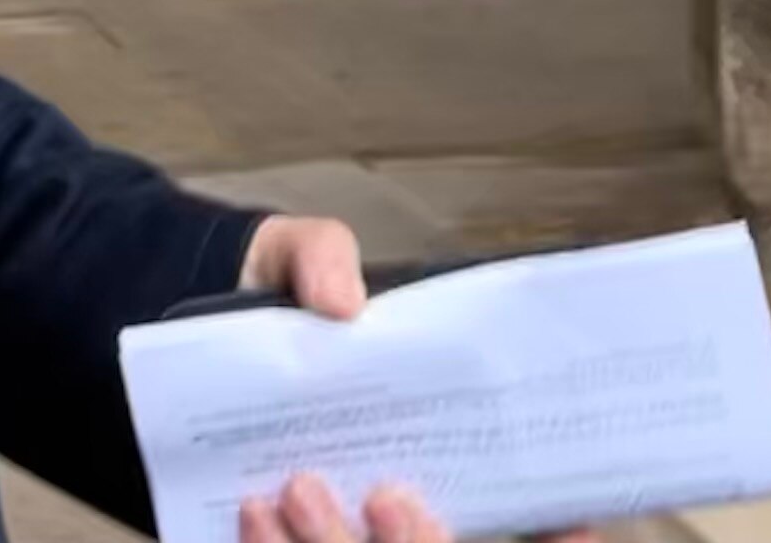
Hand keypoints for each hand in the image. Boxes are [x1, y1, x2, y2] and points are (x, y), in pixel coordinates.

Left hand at [227, 223, 592, 542]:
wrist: (194, 326)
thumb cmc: (275, 296)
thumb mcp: (297, 256)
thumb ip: (321, 256)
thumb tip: (344, 304)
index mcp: (440, 438)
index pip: (527, 512)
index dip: (559, 530)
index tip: (576, 522)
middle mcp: (400, 496)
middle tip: (387, 495)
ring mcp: (349, 524)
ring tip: (299, 490)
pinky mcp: (289, 538)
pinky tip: (253, 512)